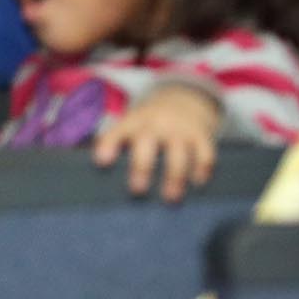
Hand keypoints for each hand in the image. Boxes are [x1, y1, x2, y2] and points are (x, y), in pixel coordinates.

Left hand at [90, 82, 224, 201]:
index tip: (101, 161)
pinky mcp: (202, 136)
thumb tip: (93, 168)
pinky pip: (205, 152)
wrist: (184, 100)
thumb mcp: (131, 125)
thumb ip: (113, 144)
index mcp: (134, 122)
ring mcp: (180, 130)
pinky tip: (198, 183)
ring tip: (171, 198)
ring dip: (174, 175)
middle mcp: (156, 124)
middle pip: (147, 142)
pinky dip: (202, 168)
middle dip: (142, 166)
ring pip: (178, 152)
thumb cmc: (149, 125)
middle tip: (137, 190)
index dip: (109, 144)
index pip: (118, 131)